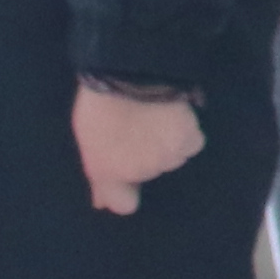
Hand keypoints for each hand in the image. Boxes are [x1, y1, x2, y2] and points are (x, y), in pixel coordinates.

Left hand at [73, 79, 205, 216]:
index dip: (125, 191)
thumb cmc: (99, 104)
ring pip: (172, 158)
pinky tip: (174, 116)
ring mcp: (168, 158)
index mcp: (111, 173)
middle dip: (144, 157)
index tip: (123, 171)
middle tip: (135, 128)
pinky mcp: (190, 140)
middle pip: (150, 172)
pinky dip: (185, 133)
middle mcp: (142, 172)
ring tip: (154, 117)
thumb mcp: (88, 142)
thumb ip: (100, 177)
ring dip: (166, 144)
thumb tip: (102, 204)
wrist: (129, 74)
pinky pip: (191, 143)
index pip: (124, 205)